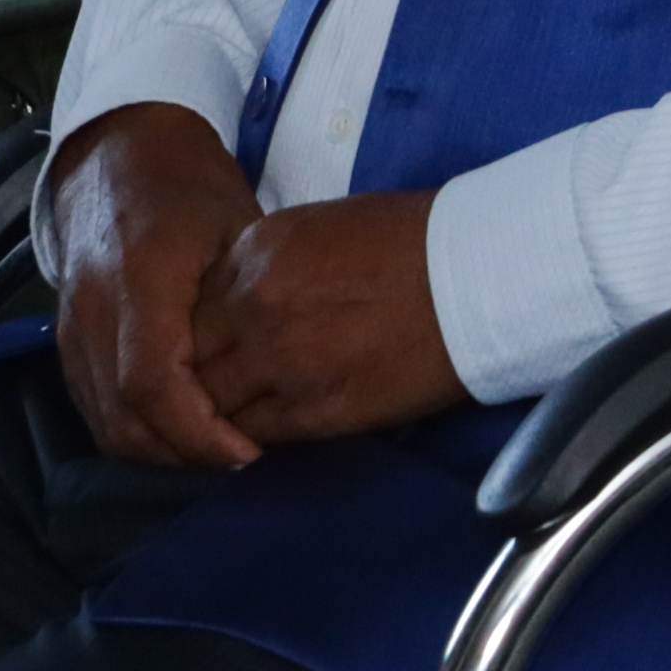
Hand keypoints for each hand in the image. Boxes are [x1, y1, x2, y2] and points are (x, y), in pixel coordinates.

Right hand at [44, 101, 264, 468]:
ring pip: (104, 422)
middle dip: (183, 453)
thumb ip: (248, 300)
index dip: (197, 431)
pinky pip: (93, 406)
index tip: (246, 452)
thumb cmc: (191, 188)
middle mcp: (94, 312)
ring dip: (159, 450)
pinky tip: (181, 429)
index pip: (153, 383)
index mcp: (140, 278)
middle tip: (241, 458)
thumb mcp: (238, 227)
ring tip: (217, 450)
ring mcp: (71, 331)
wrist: (117, 159)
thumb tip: (278, 371)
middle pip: (124, 418)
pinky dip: (135, 430)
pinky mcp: (66, 342)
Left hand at [185, 188, 470, 443]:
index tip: (216, 345)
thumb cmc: (422, 240)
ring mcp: (277, 361)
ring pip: (209, 405)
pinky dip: (245, 441)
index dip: (199, 332)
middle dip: (196, 375)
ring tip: (228, 422)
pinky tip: (257, 438)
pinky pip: (251, 435)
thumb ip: (274, 266)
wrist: (482, 274)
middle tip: (214, 389)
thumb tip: (252, 301)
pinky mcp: (311, 410)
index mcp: (257, 253)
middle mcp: (252, 306)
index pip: (190, 307)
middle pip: (188, 357)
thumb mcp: (327, 228)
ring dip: (215, 416)